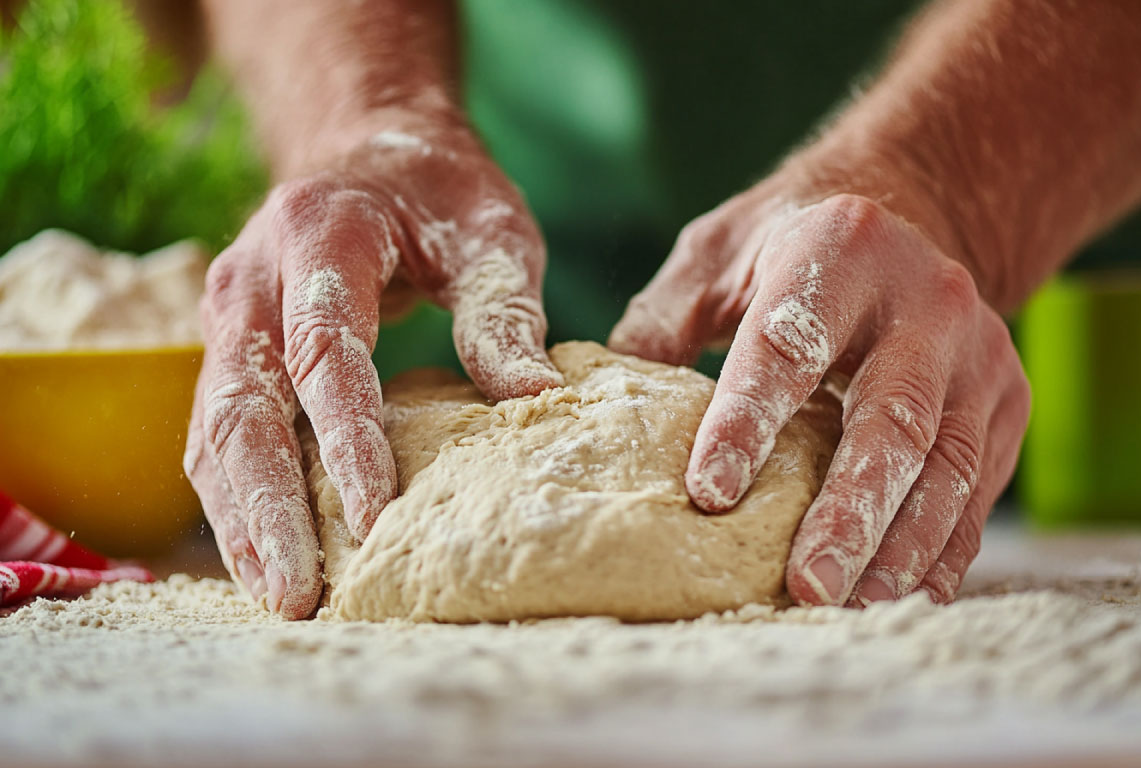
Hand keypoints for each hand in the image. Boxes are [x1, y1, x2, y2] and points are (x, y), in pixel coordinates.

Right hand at [183, 118, 561, 617]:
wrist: (370, 154)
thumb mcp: (491, 232)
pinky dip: (237, 497)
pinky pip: (219, 431)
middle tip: (300, 595)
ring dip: (241, 518)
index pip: (325, 348)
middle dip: (268, 507)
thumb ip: (503, 311)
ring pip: (214, 429)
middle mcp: (253, 277)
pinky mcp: (231, 349)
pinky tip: (265, 556)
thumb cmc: (440, 193)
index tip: (378, 518)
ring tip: (278, 595)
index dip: (348, 437)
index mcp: (320, 234)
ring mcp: (229, 316)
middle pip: (243, 404)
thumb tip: (536, 400)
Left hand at [610, 190, 1029, 606]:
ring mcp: (977, 351)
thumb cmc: (790, 243)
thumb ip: (662, 321)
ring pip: (946, 462)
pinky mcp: (1005, 396)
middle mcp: (925, 298)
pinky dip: (945, 544)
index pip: (786, 347)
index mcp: (839, 248)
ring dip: (902, 543)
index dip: (747, 423)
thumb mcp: (717, 254)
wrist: (915, 211)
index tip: (709, 495)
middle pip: (891, 418)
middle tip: (807, 585)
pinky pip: (979, 482)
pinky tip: (906, 591)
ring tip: (853, 603)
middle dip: (848, 510)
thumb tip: (597, 406)